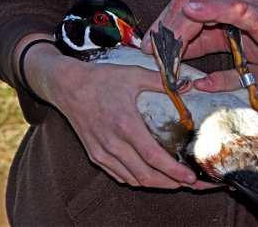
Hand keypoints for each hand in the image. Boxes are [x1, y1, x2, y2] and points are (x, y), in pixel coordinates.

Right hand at [13, 34, 217, 189]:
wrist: (66, 85)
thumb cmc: (100, 79)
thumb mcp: (132, 74)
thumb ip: (161, 82)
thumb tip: (187, 84)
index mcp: (125, 124)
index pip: (154, 157)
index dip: (174, 171)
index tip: (191, 177)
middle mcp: (113, 143)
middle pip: (146, 176)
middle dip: (171, 183)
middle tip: (190, 183)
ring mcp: (101, 152)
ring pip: (132, 180)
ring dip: (155, 184)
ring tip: (174, 182)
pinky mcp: (95, 155)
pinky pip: (119, 176)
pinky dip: (136, 180)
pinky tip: (149, 176)